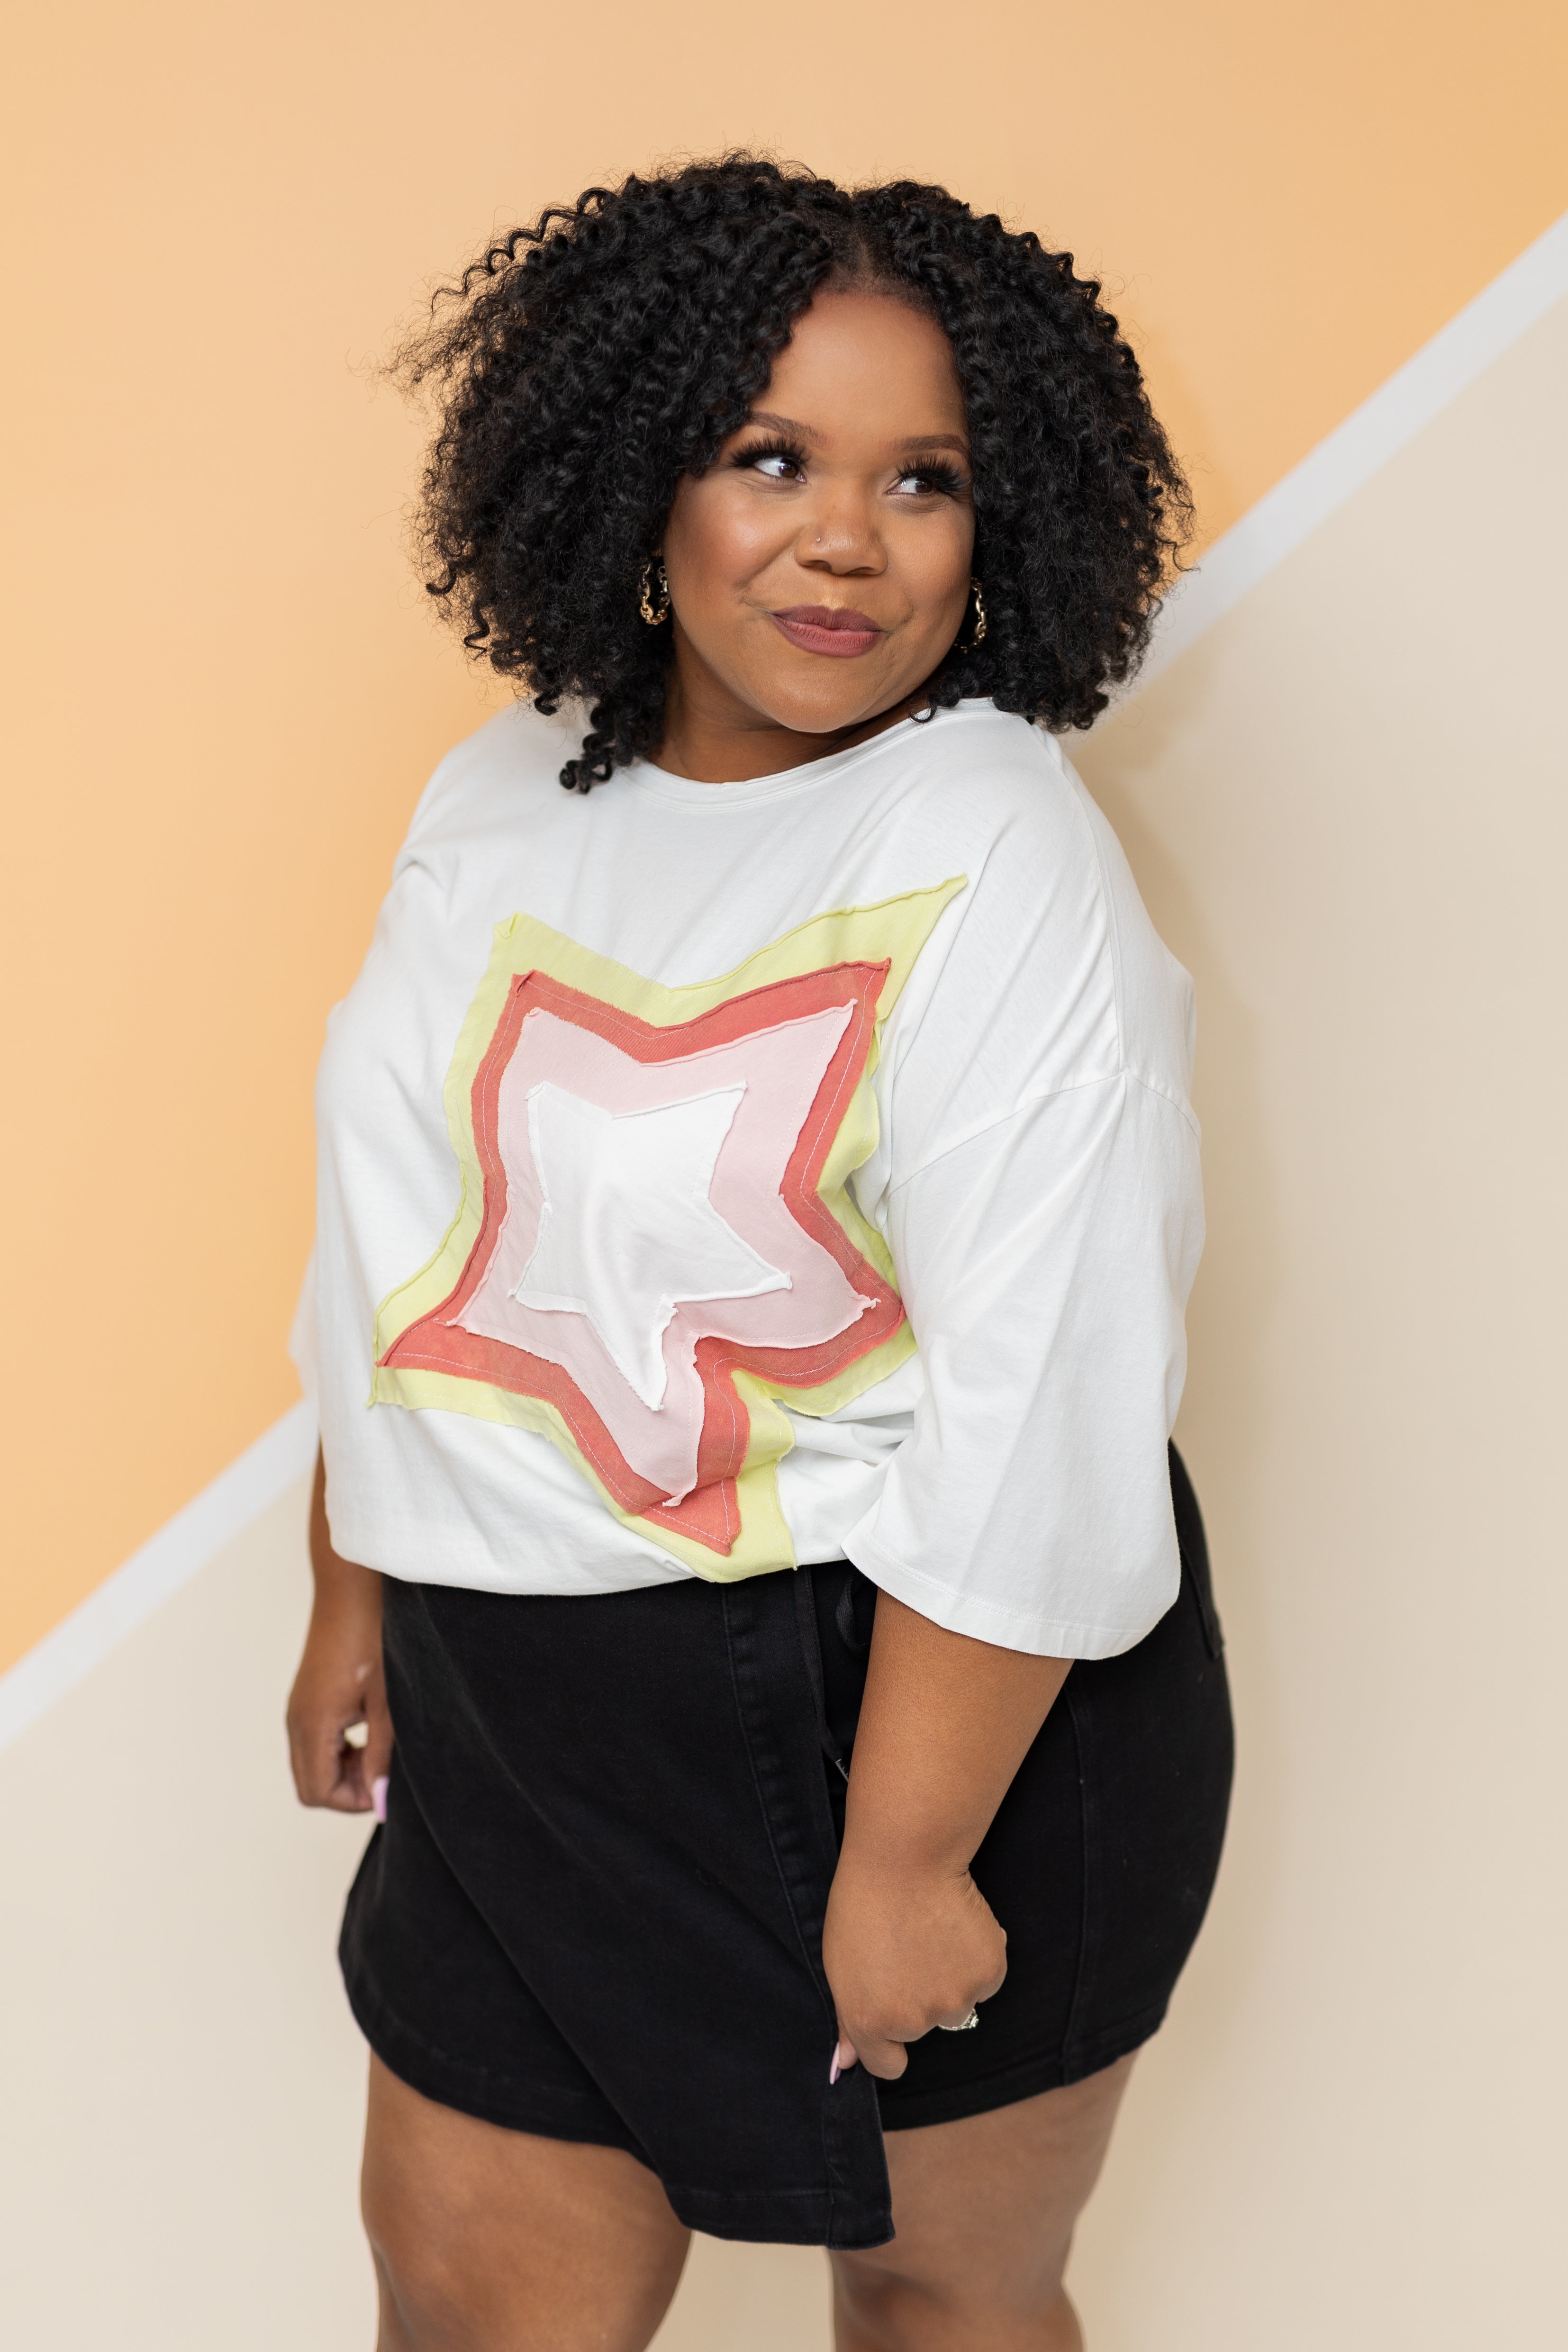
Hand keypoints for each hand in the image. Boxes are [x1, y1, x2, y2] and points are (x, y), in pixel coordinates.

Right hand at [286, 1581, 391, 1813]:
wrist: (353, 1589)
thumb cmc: (374, 1637)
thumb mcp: (388, 1700)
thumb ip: (383, 1753)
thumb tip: (380, 1801)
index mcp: (313, 1724)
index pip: (319, 1793)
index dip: (355, 1799)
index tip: (387, 1781)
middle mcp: (296, 1721)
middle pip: (311, 1786)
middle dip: (348, 1788)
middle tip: (384, 1764)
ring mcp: (298, 1709)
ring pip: (312, 1765)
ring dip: (346, 1769)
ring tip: (380, 1743)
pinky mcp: (307, 1699)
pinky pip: (315, 1743)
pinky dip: (341, 1749)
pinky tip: (369, 1726)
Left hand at [822, 1845, 1006, 2079]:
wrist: (905, 1858)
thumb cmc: (863, 1903)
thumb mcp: (839, 1964)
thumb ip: (848, 2020)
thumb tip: (843, 2065)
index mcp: (871, 2022)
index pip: (887, 2065)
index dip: (889, 2040)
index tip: (893, 2006)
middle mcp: (915, 2020)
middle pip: (924, 2026)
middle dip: (918, 1996)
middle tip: (909, 1947)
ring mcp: (955, 2000)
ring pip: (957, 2002)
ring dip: (951, 1976)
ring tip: (933, 1931)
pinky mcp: (988, 1974)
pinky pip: (985, 1978)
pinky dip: (977, 1957)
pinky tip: (958, 1925)